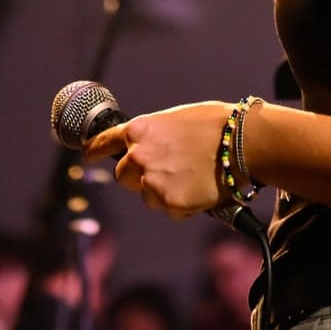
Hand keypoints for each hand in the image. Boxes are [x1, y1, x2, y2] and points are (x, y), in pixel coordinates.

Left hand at [86, 100, 230, 218]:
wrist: (243, 142)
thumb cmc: (215, 125)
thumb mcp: (175, 120)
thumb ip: (154, 135)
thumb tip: (147, 146)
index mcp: (138, 131)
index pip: (104, 143)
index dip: (94, 151)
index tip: (88, 156)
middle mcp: (139, 157)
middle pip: (123, 177)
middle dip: (139, 177)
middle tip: (166, 171)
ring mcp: (153, 182)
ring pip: (147, 195)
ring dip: (161, 191)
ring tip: (190, 178)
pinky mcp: (171, 204)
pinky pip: (168, 209)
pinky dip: (180, 204)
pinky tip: (198, 189)